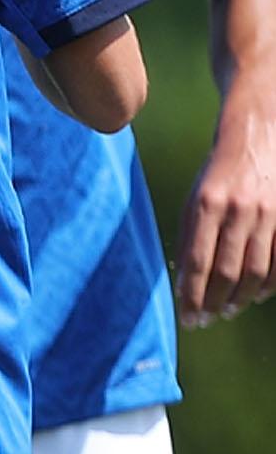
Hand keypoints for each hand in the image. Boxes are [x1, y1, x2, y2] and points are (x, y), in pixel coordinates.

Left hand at [181, 91, 275, 321]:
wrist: (258, 133)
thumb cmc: (219, 173)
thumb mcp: (195, 198)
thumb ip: (191, 237)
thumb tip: (186, 281)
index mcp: (206, 204)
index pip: (197, 262)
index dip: (192, 295)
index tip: (187, 318)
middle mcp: (239, 209)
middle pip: (228, 272)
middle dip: (215, 302)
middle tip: (205, 320)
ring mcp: (269, 213)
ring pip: (257, 270)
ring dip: (242, 298)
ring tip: (227, 310)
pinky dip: (269, 283)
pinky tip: (257, 295)